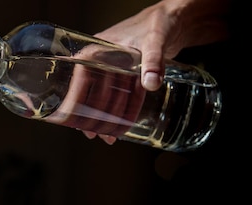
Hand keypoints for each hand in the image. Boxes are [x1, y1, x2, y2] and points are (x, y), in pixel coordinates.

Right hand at [83, 0, 229, 143]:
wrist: (175, 20)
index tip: (77, 119)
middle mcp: (101, 60)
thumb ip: (153, 60)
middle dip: (92, 116)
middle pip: (89, 93)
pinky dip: (118, 112)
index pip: (81, 78)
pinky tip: (117, 128)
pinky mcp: (124, 77)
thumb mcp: (155, 39)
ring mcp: (112, 70)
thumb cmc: (160, 23)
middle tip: (98, 134)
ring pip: (101, 98)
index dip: (77, 100)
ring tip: (107, 137)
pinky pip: (118, 97)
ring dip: (103, 118)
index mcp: (99, 49)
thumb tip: (150, 84)